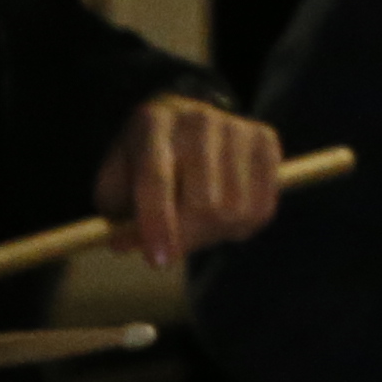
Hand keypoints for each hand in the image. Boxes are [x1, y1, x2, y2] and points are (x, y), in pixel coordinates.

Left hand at [93, 96, 286, 267]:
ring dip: (215, 234)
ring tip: (197, 224)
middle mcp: (198, 119)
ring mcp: (237, 127)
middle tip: (173, 246)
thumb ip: (119, 219)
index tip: (158, 262)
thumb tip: (125, 243)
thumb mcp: (116, 186)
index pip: (156, 179)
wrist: (182, 126)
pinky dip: (242, 227)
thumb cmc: (142, 164)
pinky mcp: (266, 140)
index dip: (157, 223)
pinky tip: (224, 216)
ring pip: (236, 210)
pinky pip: (262, 208)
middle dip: (188, 238)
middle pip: (204, 203)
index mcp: (152, 124)